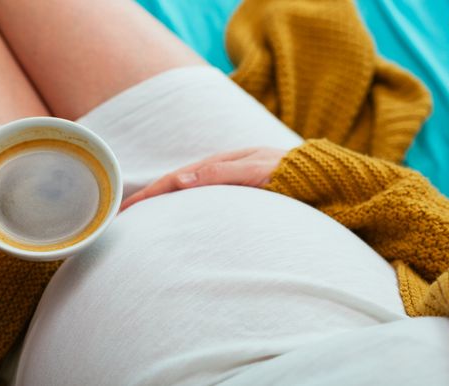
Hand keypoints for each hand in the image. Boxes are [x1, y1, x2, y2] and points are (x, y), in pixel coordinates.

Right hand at [121, 147, 286, 209]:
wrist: (324, 180)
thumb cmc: (293, 173)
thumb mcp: (258, 170)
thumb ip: (222, 173)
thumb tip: (180, 181)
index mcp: (221, 163)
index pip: (175, 178)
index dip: (149, 193)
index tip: (125, 208)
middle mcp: (220, 172)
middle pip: (176, 185)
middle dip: (149, 198)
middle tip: (124, 216)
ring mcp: (228, 184)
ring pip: (187, 194)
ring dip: (164, 204)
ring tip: (143, 219)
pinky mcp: (238, 197)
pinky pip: (203, 202)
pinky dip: (184, 208)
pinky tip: (178, 219)